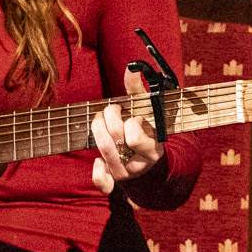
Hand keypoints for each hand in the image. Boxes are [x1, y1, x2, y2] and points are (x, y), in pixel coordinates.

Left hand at [90, 64, 165, 194]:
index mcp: (154, 146)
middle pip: (116, 139)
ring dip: (98, 131)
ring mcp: (127, 172)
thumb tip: (130, 68)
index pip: (135, 136)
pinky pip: (103, 182)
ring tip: (99, 122)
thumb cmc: (146, 129)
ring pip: (105, 152)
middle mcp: (141, 162)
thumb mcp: (146, 110)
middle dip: (109, 119)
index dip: (130, 122)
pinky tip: (97, 161)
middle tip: (111, 112)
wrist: (148, 161)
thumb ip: (137, 90)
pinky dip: (98, 170)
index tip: (131, 115)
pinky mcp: (115, 181)